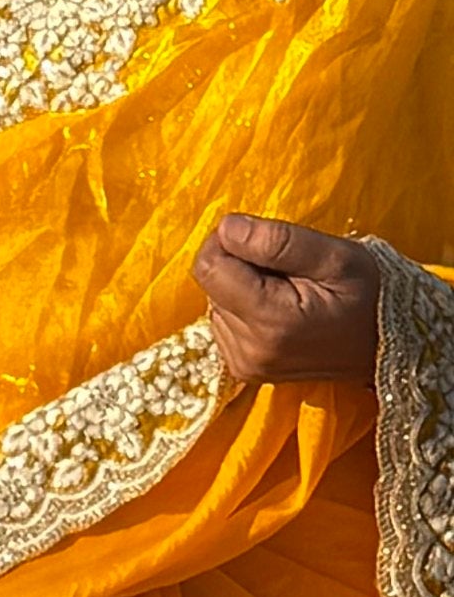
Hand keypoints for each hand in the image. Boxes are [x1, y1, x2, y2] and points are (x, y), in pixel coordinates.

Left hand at [192, 213, 379, 383]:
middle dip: (239, 265)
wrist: (386, 345)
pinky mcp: (244, 368)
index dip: (230, 241)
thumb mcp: (335, 257)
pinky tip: (278, 309)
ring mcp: (245, 364)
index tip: (265, 241)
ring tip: (286, 291)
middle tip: (286, 270)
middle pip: (211, 283)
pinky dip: (244, 307)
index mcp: (270, 322)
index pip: (209, 267)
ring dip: (242, 286)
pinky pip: (224, 321)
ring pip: (215, 301)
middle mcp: (249, 350)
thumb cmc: (367, 294)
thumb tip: (226, 227)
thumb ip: (277, 241)